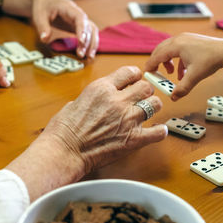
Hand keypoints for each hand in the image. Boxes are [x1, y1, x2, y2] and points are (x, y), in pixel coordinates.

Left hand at [31, 0, 98, 58]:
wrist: (46, 0)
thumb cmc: (43, 6)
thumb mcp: (39, 15)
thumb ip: (42, 27)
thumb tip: (45, 39)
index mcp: (68, 8)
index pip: (80, 17)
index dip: (82, 29)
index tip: (81, 41)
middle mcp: (78, 14)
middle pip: (88, 26)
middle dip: (87, 41)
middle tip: (80, 54)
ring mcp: (80, 20)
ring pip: (92, 31)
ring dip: (92, 44)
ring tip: (89, 57)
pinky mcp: (79, 27)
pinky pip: (89, 34)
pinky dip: (91, 44)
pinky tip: (88, 54)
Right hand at [44, 66, 167, 172]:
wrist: (64, 151)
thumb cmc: (64, 130)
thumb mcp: (76, 101)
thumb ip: (93, 97)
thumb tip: (98, 99)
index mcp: (102, 88)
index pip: (129, 72)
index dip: (134, 76)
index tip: (134, 81)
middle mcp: (118, 101)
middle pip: (146, 86)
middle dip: (144, 92)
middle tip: (140, 98)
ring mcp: (128, 119)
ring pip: (155, 104)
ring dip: (152, 108)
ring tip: (146, 113)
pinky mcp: (134, 139)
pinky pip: (158, 132)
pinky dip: (159, 131)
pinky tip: (156, 131)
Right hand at [145, 33, 222, 100]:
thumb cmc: (210, 60)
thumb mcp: (194, 76)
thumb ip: (182, 88)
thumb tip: (173, 97)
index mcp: (176, 45)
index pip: (157, 55)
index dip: (151, 65)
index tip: (147, 72)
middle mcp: (179, 39)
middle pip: (161, 50)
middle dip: (157, 62)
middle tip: (155, 73)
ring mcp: (186, 38)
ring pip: (170, 50)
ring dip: (168, 62)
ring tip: (171, 73)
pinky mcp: (191, 41)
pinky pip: (179, 50)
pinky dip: (177, 61)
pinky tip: (183, 72)